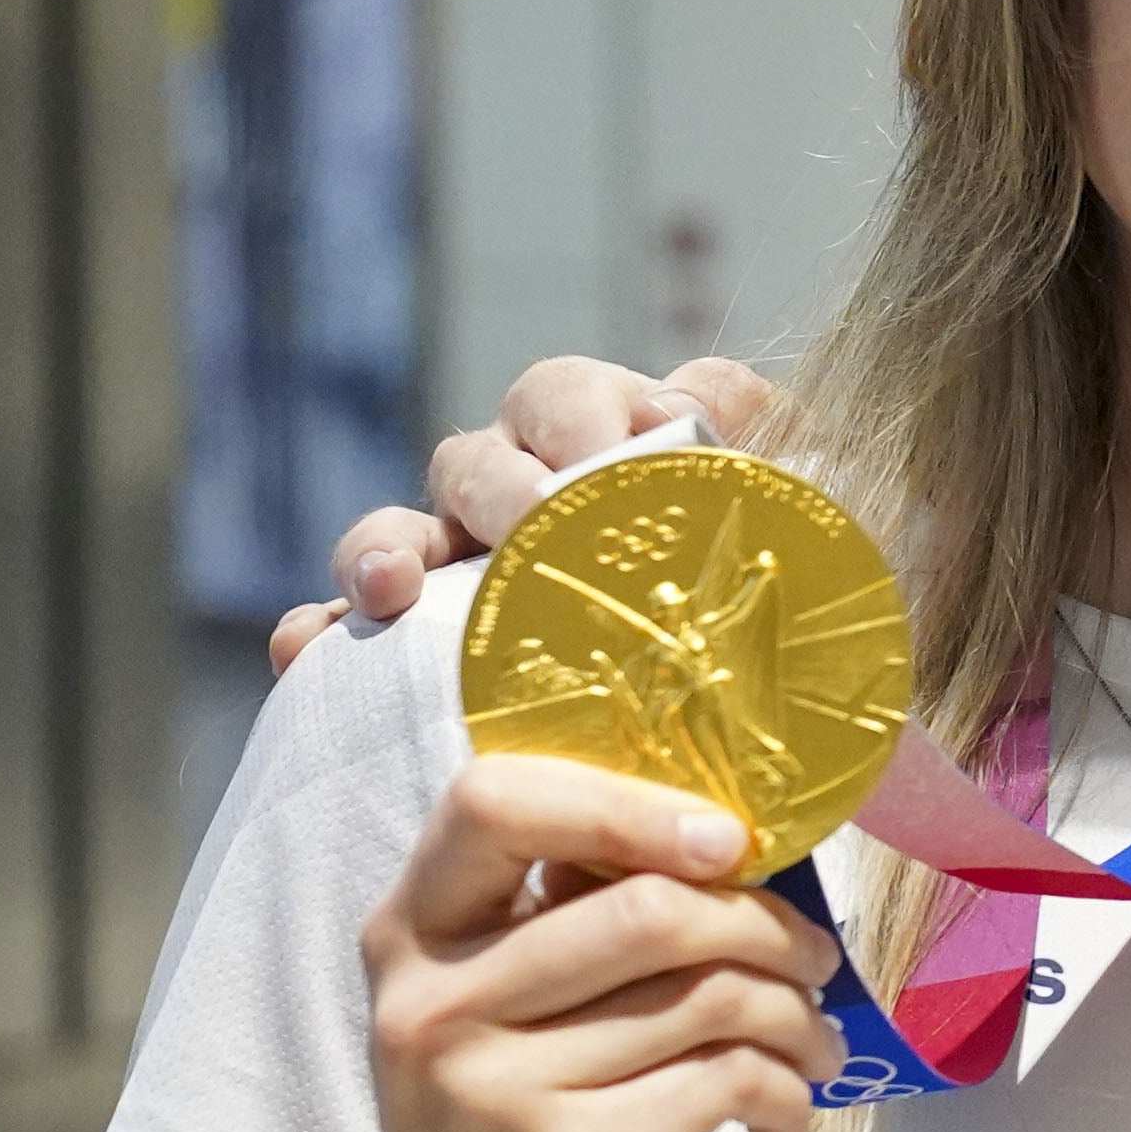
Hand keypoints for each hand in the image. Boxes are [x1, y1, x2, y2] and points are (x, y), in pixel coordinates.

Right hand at [267, 353, 783, 671]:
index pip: (576, 397)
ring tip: (399, 585)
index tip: (631, 448)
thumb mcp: (823, 525)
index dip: (597, 413)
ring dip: (387, 546)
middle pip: (481, 456)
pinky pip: (345, 631)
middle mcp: (522, 497)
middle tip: (535, 523)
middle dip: (504, 483)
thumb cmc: (797, 613)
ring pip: (399, 532)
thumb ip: (789, 451)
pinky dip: (319, 633)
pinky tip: (308, 653)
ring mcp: (462, 573)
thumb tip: (705, 408)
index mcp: (609, 452)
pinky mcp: (417, 652)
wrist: (767, 734)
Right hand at [358, 756, 841, 1131]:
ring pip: (712, 990)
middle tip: (813, 960)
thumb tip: (723, 831)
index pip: (495, 798)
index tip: (724, 840)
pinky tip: (783, 1115)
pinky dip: (791, 1089)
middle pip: (650, 903)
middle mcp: (437, 1006)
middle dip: (766, 925)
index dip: (630, 799)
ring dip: (798, 1013)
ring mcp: (501, 1089)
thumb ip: (564, 921)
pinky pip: (737, 1076)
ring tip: (813, 1044)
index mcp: (412, 938)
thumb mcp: (493, 1020)